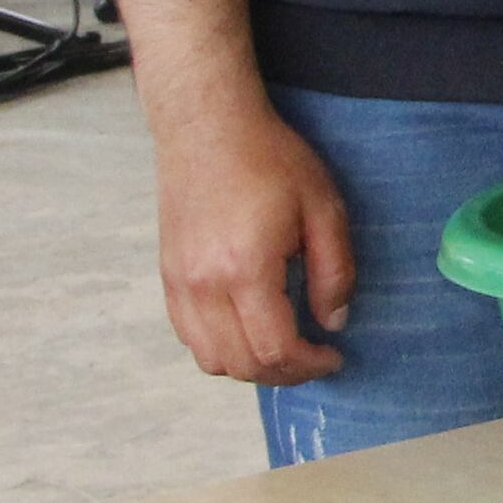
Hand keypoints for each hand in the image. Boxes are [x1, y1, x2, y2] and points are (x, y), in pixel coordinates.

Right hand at [152, 93, 354, 384]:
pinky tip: (250, 329)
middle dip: (285, 374)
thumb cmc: (270, 160)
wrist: (207, 128)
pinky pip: (189, 336)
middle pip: (241, 364)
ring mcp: (178, 284)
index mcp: (244, 270)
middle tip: (315, 358)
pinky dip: (221, 348)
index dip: (310, 365)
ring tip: (285, 349)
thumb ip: (333, 271)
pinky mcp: (167, 277)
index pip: (274, 349)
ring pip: (210, 359)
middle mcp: (203, 286)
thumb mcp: (324, 208)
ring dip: (250, 367)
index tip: (335, 355)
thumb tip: (333, 322)